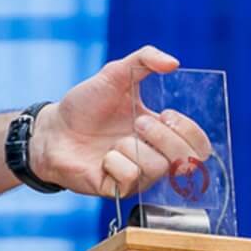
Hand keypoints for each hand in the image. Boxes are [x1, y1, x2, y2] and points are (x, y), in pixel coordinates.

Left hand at [31, 46, 214, 197]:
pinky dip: (115, 162)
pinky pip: (132, 178)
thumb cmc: (84, 105)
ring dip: (134, 147)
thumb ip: (144, 60)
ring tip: (115, 141)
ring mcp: (138, 176)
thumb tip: (174, 62)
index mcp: (162, 134)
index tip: (166, 113)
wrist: (52, 129)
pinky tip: (103, 158)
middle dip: (164, 137)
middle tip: (139, 123)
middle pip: (188, 161)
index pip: (199, 145)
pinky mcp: (119, 189)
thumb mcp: (115, 74)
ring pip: (159, 168)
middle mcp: (155, 158)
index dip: (189, 130)